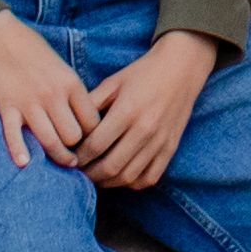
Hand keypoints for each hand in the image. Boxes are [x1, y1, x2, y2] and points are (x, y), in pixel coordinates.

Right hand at [0, 9, 99, 170]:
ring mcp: (30, 103)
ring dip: (59, 157)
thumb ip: (72, 91)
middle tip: (79, 154)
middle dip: (77, 148)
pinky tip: (25, 163)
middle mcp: (53, 95)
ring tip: (65, 163)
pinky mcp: (7, 108)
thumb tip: (84, 117)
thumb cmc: (32, 50)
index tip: (93, 141)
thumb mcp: (62, 66)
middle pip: (73, 136)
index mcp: (71, 83)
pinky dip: (19, 152)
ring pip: (51, 142)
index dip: (95, 135)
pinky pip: (15, 136)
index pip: (92, 121)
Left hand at [71, 28, 220, 188]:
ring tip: (95, 177)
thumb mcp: (113, 82)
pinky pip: (149, 177)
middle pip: (110, 166)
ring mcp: (160, 142)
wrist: (182, 68)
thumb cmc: (143, 73)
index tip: (69, 158)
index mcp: (127, 111)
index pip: (95, 145)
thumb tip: (69, 126)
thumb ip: (90, 104)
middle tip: (78, 173)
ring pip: (128, 176)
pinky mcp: (170, 148)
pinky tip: (120, 177)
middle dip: (89, 174)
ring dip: (107, 182)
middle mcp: (145, 130)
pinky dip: (132, 183)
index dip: (78, 156)